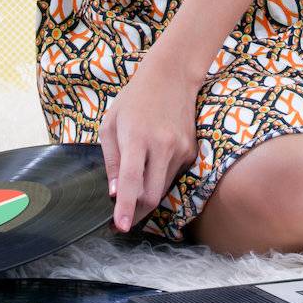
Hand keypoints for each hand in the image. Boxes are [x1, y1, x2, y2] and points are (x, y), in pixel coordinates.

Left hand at [99, 51, 200, 232]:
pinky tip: (155, 157)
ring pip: (163, 189)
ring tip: (138, 174)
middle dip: (135, 210)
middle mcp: (163, 145)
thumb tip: (115, 193)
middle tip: (122, 214)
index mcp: (137, 137)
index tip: (121, 226)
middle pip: (151, 195)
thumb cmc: (134, 99)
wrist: (172, 76)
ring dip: (148, 192)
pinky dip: (160, 177)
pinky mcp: (191, 152)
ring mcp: (181, 149)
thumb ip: (112, 160)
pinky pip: (173, 176)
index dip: (126, 207)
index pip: (132, 180)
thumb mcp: (111, 124)